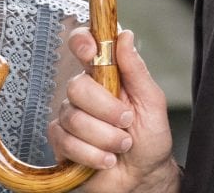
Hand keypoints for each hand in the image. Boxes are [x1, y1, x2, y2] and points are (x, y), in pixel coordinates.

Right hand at [49, 28, 180, 192]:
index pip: (83, 46)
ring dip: (106, 138)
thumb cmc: (150, 139)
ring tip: (121, 145)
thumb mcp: (152, 102)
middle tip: (126, 121)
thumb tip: (125, 36)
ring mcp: (70, 117)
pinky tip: (106, 159)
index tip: (91, 51)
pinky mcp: (61, 142)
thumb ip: (136, 70)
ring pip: (74, 119)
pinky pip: (66, 142)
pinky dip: (93, 155)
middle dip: (107, 110)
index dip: (81, 43)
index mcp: (106, 75)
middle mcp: (85, 93)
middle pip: (77, 86)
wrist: (143, 177)